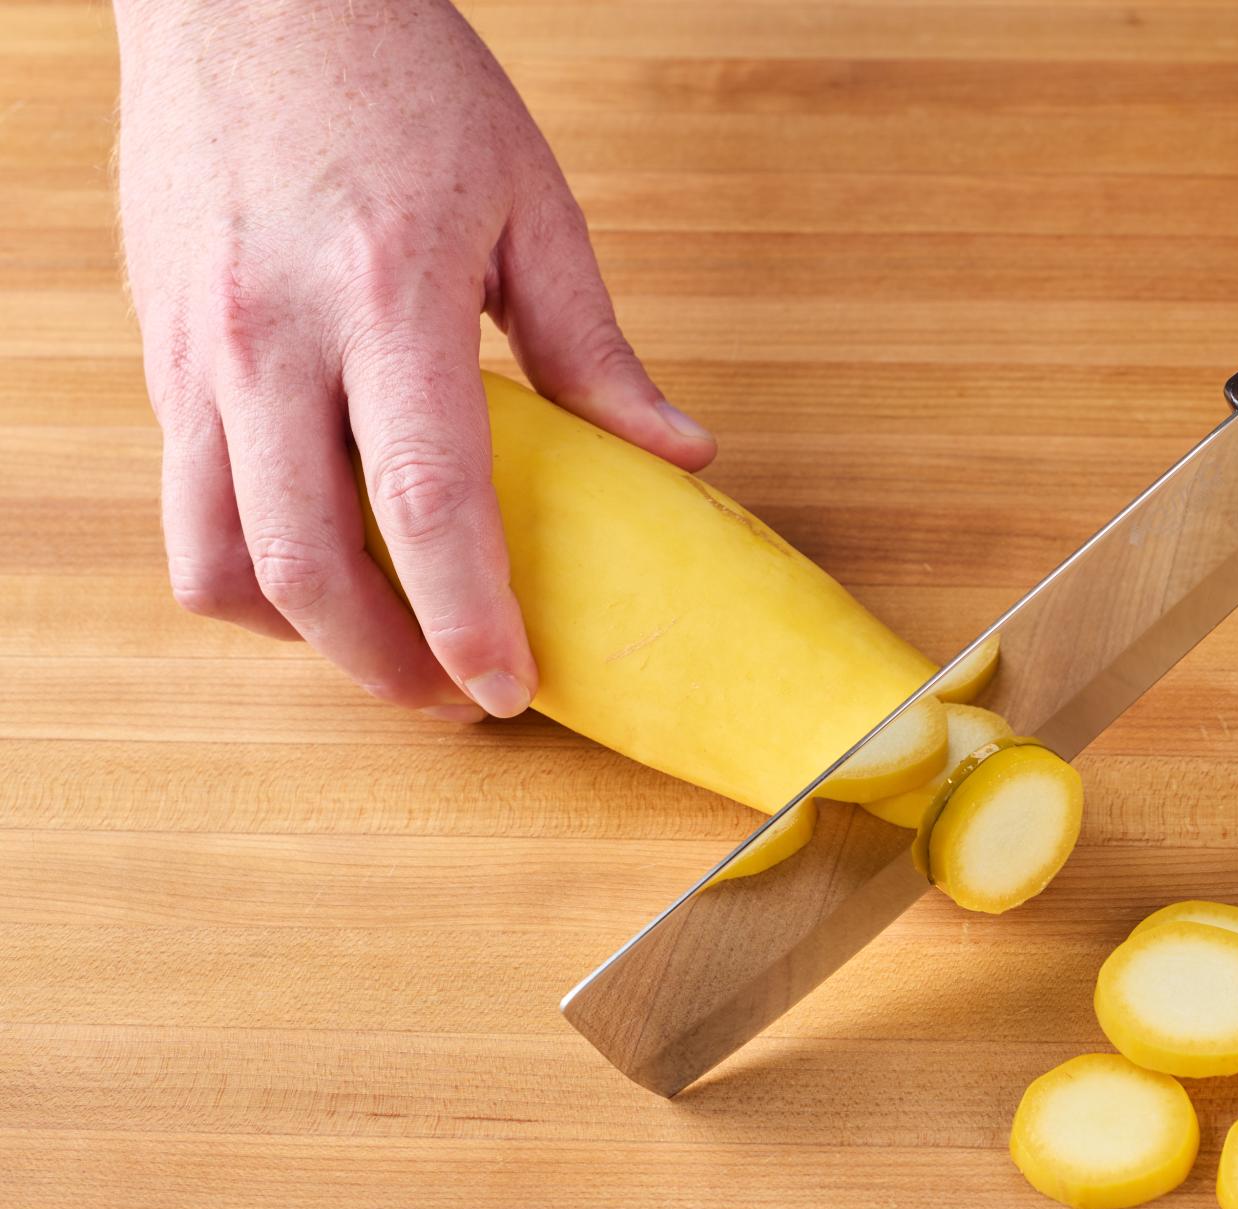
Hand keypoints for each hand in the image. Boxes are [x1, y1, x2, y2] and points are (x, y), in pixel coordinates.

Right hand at [115, 0, 714, 719]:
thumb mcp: (531, 202)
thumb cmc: (399, 78)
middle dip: (383, 667)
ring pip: (212, 559)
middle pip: (302, 567)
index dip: (469, 620)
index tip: (509, 690)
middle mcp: (269, 337)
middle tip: (455, 699)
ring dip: (301, 635)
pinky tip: (323, 556)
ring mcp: (195, 351)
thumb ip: (595, 348)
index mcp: (387, 297)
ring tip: (385, 645)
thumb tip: (679, 455)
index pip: (424, 504)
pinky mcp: (156, 353)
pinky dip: (249, 563)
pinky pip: (182, 503)